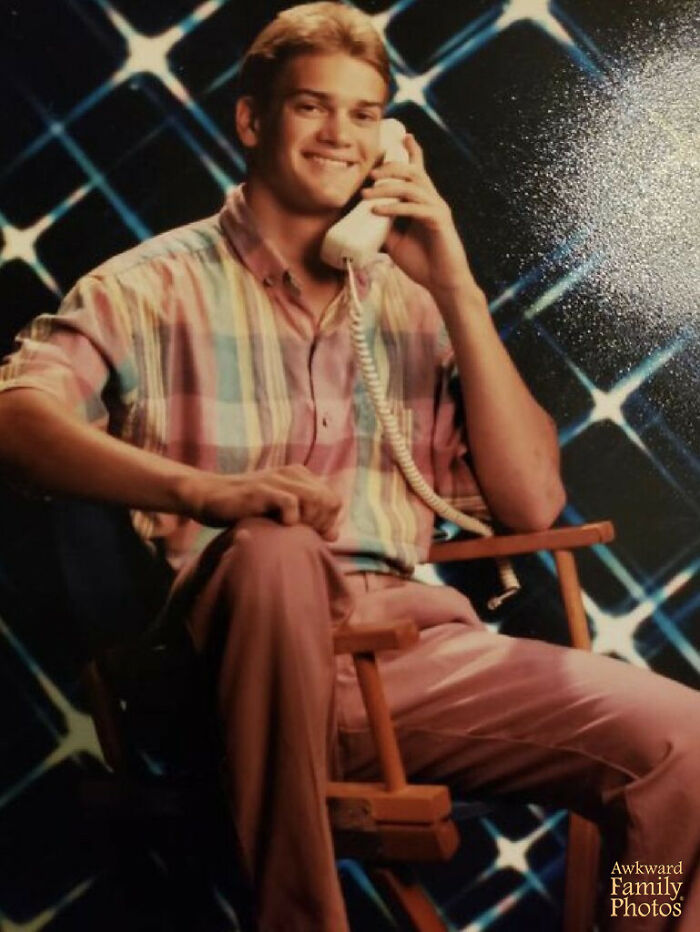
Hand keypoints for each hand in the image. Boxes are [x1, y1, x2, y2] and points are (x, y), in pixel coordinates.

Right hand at [184, 464, 342, 540]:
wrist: (208, 495)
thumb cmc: (244, 508)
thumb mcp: (280, 513)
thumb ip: (308, 520)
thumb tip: (335, 535)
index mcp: (300, 476)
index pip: (334, 500)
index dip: (327, 522)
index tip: (311, 535)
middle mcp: (292, 474)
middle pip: (330, 501)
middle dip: (321, 524)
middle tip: (302, 535)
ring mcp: (278, 480)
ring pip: (316, 499)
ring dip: (309, 522)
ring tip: (291, 530)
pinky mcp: (262, 489)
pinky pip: (291, 503)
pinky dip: (291, 519)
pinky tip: (279, 526)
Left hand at [361, 134, 476, 299]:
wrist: (443, 284)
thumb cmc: (422, 264)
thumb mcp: (395, 242)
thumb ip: (384, 226)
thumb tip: (364, 218)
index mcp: (424, 202)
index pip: (419, 170)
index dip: (412, 151)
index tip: (402, 135)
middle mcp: (433, 201)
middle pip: (413, 172)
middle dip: (390, 168)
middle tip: (370, 174)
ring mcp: (437, 210)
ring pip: (412, 187)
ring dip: (387, 188)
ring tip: (366, 194)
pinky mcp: (439, 222)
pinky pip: (415, 208)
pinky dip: (394, 208)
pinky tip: (378, 211)